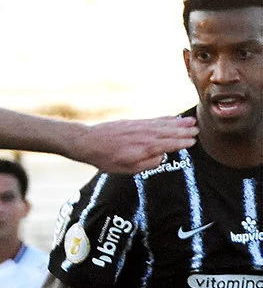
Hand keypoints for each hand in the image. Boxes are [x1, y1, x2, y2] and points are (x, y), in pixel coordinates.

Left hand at [73, 116, 196, 174]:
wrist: (89, 141)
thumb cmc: (106, 159)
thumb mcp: (127, 169)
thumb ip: (147, 164)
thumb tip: (161, 156)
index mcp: (146, 148)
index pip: (170, 144)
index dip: (182, 143)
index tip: (192, 142)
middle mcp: (147, 135)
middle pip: (170, 132)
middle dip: (184, 132)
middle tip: (197, 131)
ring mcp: (141, 126)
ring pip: (165, 124)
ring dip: (179, 123)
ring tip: (191, 121)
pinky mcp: (136, 122)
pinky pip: (155, 119)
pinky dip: (166, 119)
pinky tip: (173, 118)